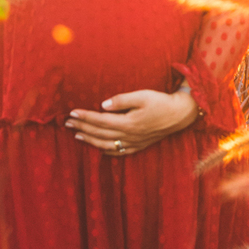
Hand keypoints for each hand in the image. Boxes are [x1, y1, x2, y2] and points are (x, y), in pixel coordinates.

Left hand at [67, 87, 197, 154]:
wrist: (180, 114)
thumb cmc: (161, 102)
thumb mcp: (142, 96)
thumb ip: (122, 100)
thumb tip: (103, 105)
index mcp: (128, 122)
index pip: (100, 120)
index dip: (84, 117)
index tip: (71, 113)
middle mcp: (129, 135)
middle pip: (100, 133)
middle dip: (82, 128)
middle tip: (67, 124)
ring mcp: (134, 143)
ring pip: (106, 145)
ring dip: (90, 140)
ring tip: (77, 136)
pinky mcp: (139, 146)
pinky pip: (119, 152)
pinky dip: (106, 151)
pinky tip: (99, 148)